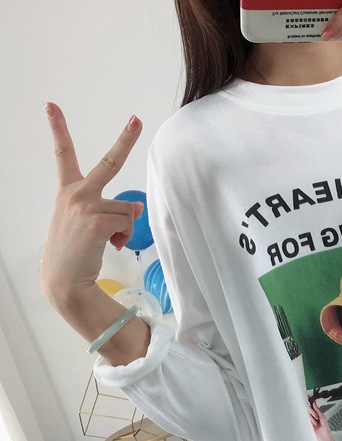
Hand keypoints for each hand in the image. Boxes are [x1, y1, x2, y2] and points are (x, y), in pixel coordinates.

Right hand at [40, 103, 143, 301]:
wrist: (64, 280)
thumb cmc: (75, 253)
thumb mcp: (89, 226)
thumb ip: (109, 211)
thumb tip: (136, 207)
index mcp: (68, 192)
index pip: (62, 155)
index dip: (58, 129)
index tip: (51, 106)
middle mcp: (75, 194)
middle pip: (108, 163)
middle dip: (125, 140)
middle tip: (136, 120)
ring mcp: (85, 206)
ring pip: (126, 209)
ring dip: (125, 228)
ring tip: (109, 241)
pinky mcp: (96, 221)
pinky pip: (127, 223)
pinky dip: (125, 236)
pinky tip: (111, 246)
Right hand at [308, 398, 338, 440]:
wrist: (324, 438)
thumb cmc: (325, 429)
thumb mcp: (322, 418)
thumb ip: (317, 410)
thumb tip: (314, 402)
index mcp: (318, 413)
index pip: (312, 405)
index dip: (309, 400)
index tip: (307, 396)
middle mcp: (314, 416)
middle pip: (309, 409)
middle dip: (312, 413)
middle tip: (317, 417)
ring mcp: (310, 420)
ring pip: (308, 415)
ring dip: (313, 420)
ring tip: (317, 424)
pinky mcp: (308, 424)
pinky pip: (307, 420)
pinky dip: (311, 422)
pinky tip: (314, 425)